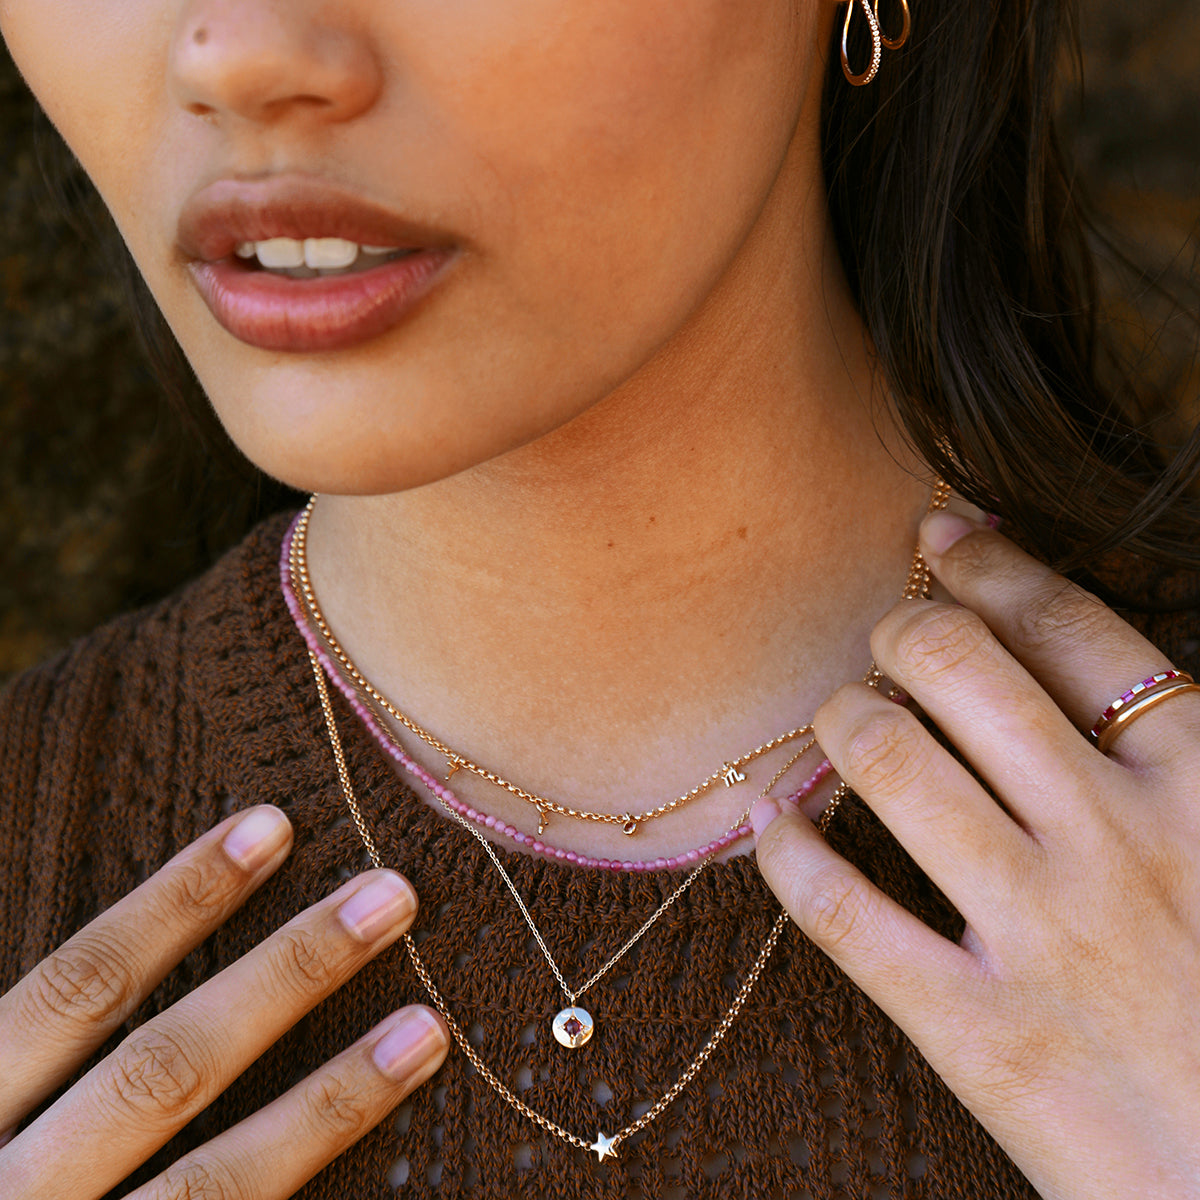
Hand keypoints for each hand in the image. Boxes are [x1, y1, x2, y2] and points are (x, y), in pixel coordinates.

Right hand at [0, 805, 447, 1198]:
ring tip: (427, 1029)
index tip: (270, 827)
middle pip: (166, 1070)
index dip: (176, 903)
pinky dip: (300, 1189)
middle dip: (286, 977)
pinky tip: (398, 1180)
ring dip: (329, 1104)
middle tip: (393, 895)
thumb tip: (115, 961)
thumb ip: (28, 1047)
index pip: (78, 988)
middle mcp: (14, 1193)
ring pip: (214, 1186)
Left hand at [754, 511, 1199, 1199]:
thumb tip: (1091, 666)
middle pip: (962, 666)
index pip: (1073, 629)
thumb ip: (1178, 759)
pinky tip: (771, 829)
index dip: (993, 565)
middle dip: (901, 629)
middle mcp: (1118, 839)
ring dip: (840, 719)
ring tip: (837, 724)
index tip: (941, 535)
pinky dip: (788, 853)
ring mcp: (1045, 933)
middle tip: (883, 642)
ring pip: (890, 757)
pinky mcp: (982, 1032)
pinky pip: (843, 912)